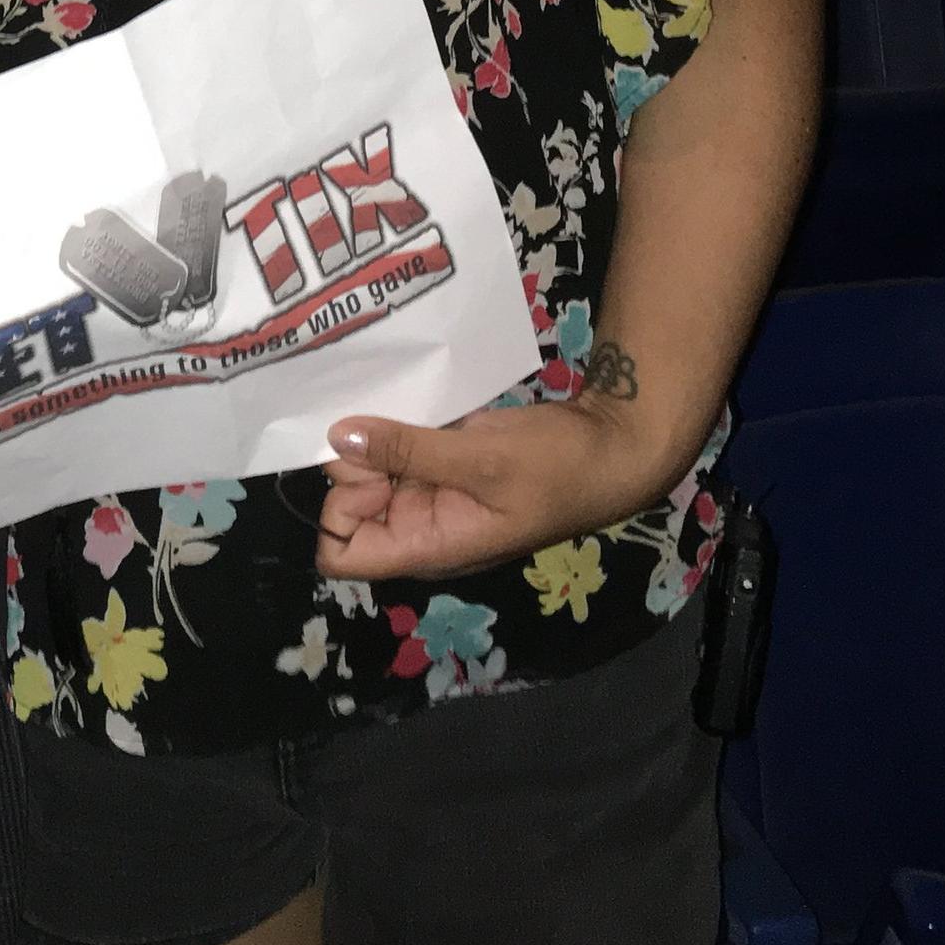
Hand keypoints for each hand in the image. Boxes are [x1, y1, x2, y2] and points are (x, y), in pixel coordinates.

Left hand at [314, 394, 674, 581]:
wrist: (610, 447)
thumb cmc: (557, 468)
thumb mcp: (483, 459)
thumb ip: (408, 450)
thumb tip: (337, 438)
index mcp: (426, 547)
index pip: (341, 553)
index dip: (335, 510)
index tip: (358, 464)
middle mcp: (418, 524)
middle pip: (346, 503)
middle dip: (348, 461)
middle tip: (372, 414)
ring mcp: (430, 490)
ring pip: (366, 468)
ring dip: (368, 434)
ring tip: (384, 395)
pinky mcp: (441, 459)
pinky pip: (395, 445)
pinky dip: (389, 423)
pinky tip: (396, 392)